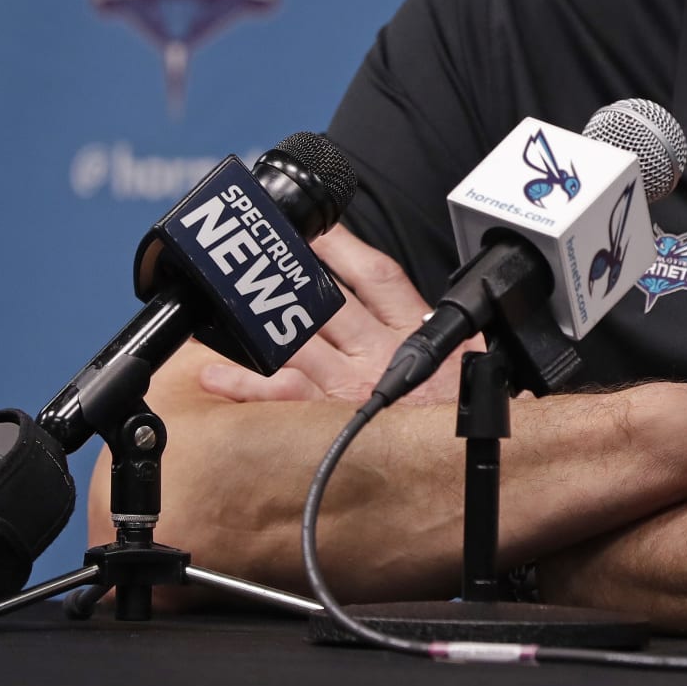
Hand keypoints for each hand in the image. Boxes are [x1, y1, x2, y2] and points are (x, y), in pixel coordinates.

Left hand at [196, 226, 473, 405]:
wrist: (474, 460)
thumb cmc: (467, 408)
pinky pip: (281, 396)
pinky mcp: (331, 421)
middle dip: (288, 275)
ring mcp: (350, 386)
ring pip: (294, 342)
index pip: (375, 275)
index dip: (343, 246)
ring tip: (217, 302)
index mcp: (415, 330)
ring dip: (253, 322)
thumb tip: (436, 304)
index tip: (316, 224)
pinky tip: (212, 375)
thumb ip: (445, 324)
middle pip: (326, 301)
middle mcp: (378, 352)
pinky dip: (244, 385)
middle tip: (250, 251)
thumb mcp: (471, 352)